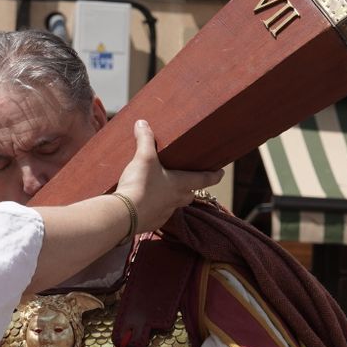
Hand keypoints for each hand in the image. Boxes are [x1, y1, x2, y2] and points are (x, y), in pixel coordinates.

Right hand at [115, 119, 223, 234]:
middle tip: (188, 180)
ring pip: (174, 205)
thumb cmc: (140, 185)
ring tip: (161, 189)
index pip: (205, 179)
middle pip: (190, 194)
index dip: (215, 175)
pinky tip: (145, 202)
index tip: (221, 173)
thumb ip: (145, 139)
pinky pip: (158, 214)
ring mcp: (164, 213)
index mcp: (181, 184)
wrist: (124, 215)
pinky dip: (155, 208)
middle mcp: (176, 200)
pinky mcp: (152, 222)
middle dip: (191, 187)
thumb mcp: (143, 157)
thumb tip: (142, 123)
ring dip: (171, 197)